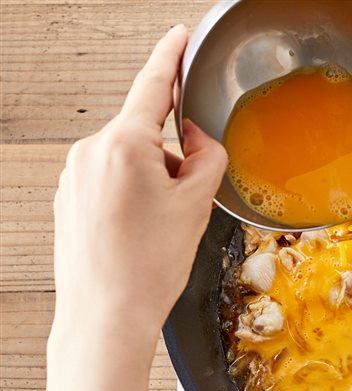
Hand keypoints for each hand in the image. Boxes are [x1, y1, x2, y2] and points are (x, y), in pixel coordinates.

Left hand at [53, 25, 227, 331]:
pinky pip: (111, 179)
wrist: (105, 315)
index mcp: (124, 145)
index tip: (178, 37)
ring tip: (158, 228)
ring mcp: (75, 175)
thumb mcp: (197, 204)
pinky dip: (132, 195)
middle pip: (147, 133)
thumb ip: (207, 156)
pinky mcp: (68, 197)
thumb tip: (195, 139)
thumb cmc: (148, 267)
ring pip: (130, 159)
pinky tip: (138, 232)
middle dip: (174, 157)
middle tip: (186, 203)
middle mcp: (91, 152)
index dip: (170, 57)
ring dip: (154, 180)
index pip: (152, 86)